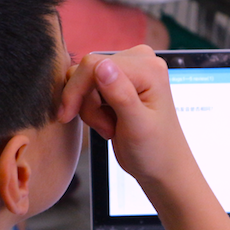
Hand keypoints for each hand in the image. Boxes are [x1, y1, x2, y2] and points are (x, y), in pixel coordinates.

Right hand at [58, 46, 194, 191]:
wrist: (162, 167)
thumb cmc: (156, 151)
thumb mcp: (137, 126)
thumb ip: (120, 94)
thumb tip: (101, 65)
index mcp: (148, 69)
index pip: (94, 64)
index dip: (76, 89)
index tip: (67, 115)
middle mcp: (140, 62)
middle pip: (87, 70)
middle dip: (87, 103)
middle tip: (105, 128)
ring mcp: (130, 71)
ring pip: (85, 80)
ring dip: (91, 109)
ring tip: (111, 128)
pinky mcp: (120, 82)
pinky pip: (90, 87)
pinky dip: (93, 109)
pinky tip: (110, 123)